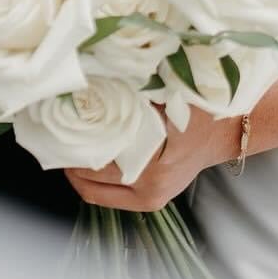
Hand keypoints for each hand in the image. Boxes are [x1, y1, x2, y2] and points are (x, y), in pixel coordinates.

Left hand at [66, 105, 238, 212]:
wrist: (225, 132)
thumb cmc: (199, 108)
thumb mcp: (170, 93)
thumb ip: (136, 90)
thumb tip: (95, 76)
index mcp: (156, 160)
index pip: (100, 157)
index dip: (75, 142)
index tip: (58, 124)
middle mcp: (152, 185)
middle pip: (92, 177)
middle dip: (69, 157)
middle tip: (52, 137)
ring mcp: (152, 197)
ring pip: (94, 191)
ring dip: (76, 172)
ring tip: (62, 149)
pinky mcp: (151, 201)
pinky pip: (107, 197)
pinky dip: (90, 181)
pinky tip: (81, 162)